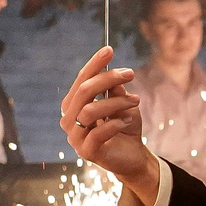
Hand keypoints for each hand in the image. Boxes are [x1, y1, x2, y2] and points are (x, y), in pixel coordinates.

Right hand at [61, 48, 157, 205]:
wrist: (133, 156)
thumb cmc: (124, 126)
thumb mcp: (122, 103)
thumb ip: (114, 89)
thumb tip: (111, 72)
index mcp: (74, 105)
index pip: (81, 80)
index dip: (94, 64)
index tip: (109, 50)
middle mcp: (69, 119)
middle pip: (84, 92)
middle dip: (107, 78)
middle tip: (130, 73)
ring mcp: (75, 137)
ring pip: (90, 111)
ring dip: (116, 102)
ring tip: (136, 101)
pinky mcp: (86, 152)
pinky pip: (97, 133)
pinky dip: (115, 123)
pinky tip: (127, 120)